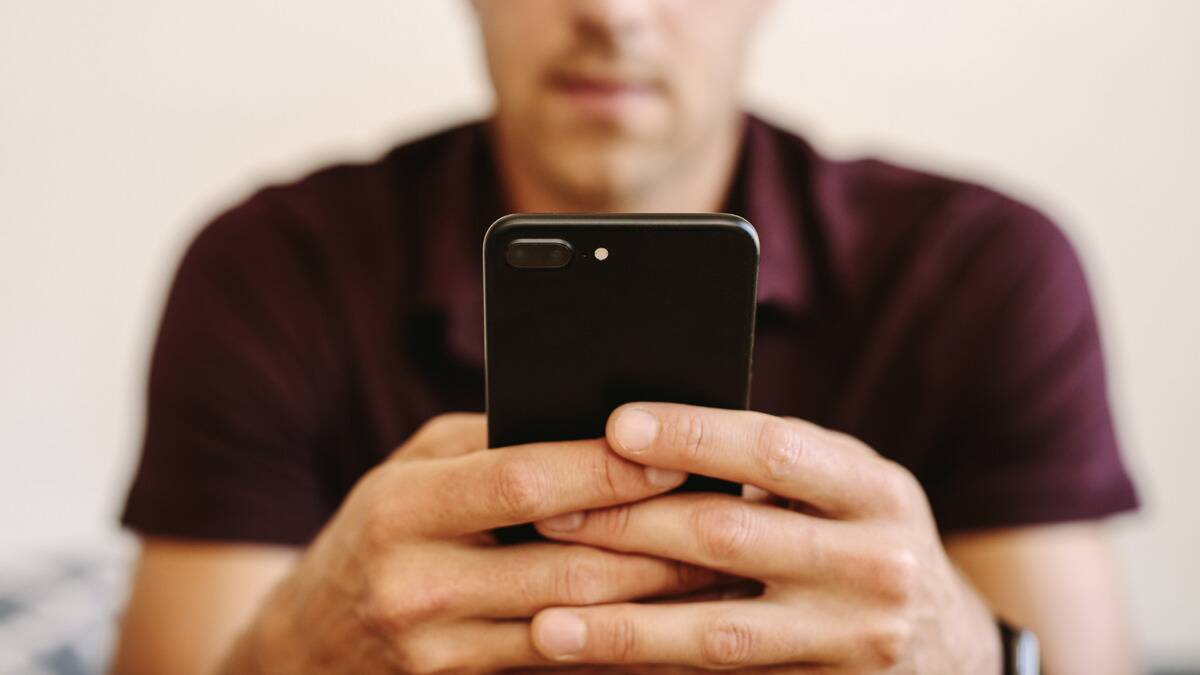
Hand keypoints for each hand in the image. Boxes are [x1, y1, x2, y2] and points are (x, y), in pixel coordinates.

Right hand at [221, 413, 727, 674]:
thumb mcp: (410, 469)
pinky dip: (625, 647)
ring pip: (579, 628)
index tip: (675, 455)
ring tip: (724, 573)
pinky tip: (674, 626)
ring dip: (659, 603)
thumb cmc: (376, 531)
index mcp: (403, 508)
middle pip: (567, 566)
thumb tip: (593, 422)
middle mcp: (419, 585)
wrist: (307, 648)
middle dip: (659, 544)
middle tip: (731, 521)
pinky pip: (564, 669)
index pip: (522, 483)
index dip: (606, 470)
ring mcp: (441, 653)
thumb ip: (491, 445)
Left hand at [528, 403, 1002, 673]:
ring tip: (545, 623)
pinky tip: (595, 668)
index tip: (616, 425)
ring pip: (717, 634)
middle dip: (628, 526)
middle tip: (547, 515)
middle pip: (729, 538)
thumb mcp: (846, 489)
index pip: (776, 450)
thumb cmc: (865, 538)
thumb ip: (771, 465)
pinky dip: (655, 673)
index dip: (694, 436)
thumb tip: (639, 440)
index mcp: (876, 491)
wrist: (948, 647)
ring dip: (623, 629)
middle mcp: (875, 566)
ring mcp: (854, 643)